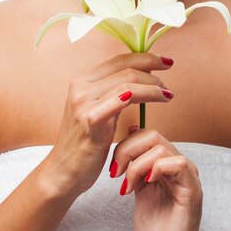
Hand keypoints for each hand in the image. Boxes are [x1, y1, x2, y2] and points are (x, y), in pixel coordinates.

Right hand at [45, 53, 174, 196]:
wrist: (62, 173)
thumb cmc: (83, 145)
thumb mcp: (96, 112)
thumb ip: (111, 94)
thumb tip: (137, 80)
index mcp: (81, 82)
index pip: (118, 60)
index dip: (144, 57)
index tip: (164, 61)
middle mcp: (80, 87)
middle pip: (125, 68)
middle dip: (152, 70)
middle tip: (167, 82)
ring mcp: (83, 103)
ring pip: (128, 83)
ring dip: (153, 87)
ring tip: (167, 94)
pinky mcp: (90, 120)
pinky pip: (121, 100)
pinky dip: (143, 95)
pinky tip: (159, 98)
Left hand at [111, 128, 203, 230]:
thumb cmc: (154, 226)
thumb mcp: (138, 186)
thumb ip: (135, 162)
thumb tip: (131, 129)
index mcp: (166, 162)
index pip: (146, 134)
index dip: (125, 144)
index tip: (113, 168)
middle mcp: (178, 165)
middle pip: (152, 136)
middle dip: (127, 151)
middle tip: (116, 173)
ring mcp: (187, 176)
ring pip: (161, 149)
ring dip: (137, 166)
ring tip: (128, 187)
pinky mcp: (192, 190)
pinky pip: (178, 164)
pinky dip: (157, 169)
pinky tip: (146, 184)